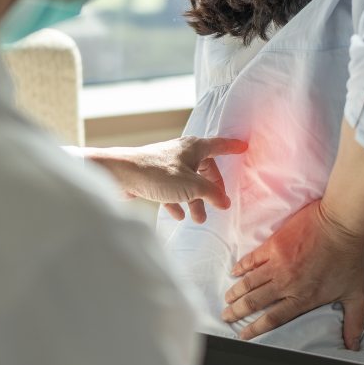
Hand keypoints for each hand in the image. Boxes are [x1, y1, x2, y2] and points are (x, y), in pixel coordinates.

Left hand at [86, 136, 246, 223]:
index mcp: (194, 148)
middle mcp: (181, 154)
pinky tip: (178, 215)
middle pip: (204, 169)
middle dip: (211, 189)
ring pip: (188, 183)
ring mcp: (166, 165)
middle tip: (217, 204)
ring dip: (195, 200)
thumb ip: (211, 194)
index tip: (243, 148)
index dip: (232, 147)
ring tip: (198, 219)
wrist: (119, 174)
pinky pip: (171, 190)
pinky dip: (177, 202)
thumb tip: (225, 202)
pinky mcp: (153, 177)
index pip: (219, 145)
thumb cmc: (157, 174)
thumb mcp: (191, 186)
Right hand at [223, 199, 363, 347]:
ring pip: (249, 282)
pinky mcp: (273, 245)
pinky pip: (251, 259)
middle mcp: (285, 283)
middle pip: (254, 302)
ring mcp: (277, 263)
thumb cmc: (351, 258)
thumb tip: (354, 345)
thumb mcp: (356, 294)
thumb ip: (353, 321)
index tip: (243, 336)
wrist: (341, 224)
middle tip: (226, 316)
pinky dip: (241, 267)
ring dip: (235, 292)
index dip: (255, 329)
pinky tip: (234, 272)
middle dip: (237, 312)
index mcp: (302, 298)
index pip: (273, 319)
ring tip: (227, 299)